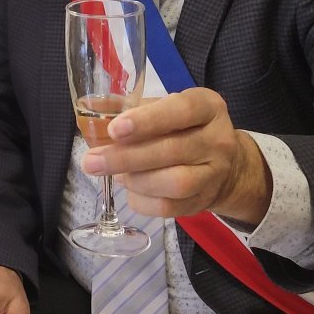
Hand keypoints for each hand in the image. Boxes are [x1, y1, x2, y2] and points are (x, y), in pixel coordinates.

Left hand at [82, 87, 271, 224]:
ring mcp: (214, 173)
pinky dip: (142, 200)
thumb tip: (90, 107)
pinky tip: (127, 189)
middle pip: (172, 151)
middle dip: (126, 157)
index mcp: (206, 107)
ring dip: (135, 180)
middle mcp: (218, 140)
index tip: (114, 130)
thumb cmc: (180, 128)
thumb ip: (127, 106)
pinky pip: (170, 207)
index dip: (146, 121)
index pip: (181, 110)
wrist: (223, 166)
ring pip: (175, 183)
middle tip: (91, 161)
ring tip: (114, 175)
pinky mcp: (205, 201)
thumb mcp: (161, 108)